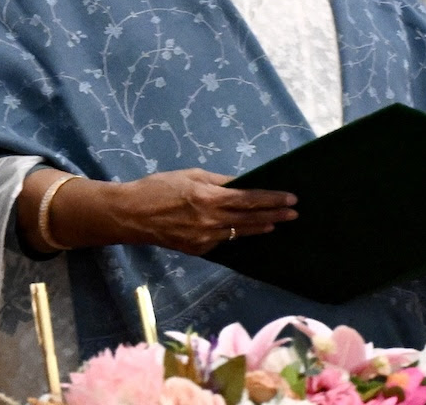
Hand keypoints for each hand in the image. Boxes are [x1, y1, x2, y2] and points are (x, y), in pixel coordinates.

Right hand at [123, 168, 298, 255]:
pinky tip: (248, 231)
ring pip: (239, 233)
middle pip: (250, 219)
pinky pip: (222, 242)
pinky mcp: (197, 250)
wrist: (130, 215)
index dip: (271, 199)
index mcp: (209, 198)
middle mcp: (210, 221)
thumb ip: (219, 182)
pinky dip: (235, 235)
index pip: (249, 199)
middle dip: (275, 215)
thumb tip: (242, 184)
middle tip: (294, 213)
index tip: (291, 198)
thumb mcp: (190, 175)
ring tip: (277, 224)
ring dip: (259, 228)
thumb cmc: (158, 187)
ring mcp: (204, 239)